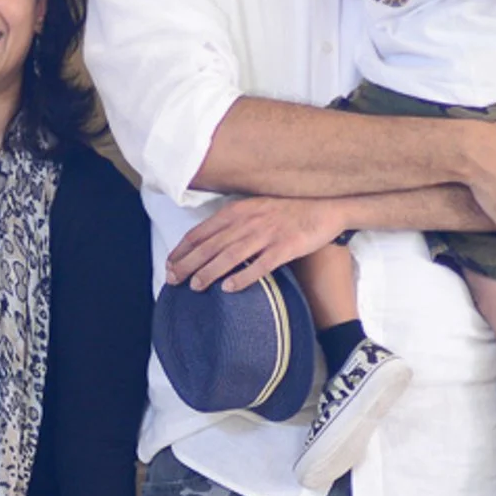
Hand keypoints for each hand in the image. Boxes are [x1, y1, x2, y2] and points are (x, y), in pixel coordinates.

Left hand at [165, 196, 345, 291]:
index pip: (202, 231)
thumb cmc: (288, 208)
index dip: (183, 248)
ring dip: (210, 271)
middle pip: (212, 245)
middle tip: (172, 279)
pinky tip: (229, 288)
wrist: (325, 206)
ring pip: (231, 255)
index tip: (169, 263)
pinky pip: (261, 265)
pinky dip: (243, 276)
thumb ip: (234, 220)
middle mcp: (249, 221)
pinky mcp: (286, 247)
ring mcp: (267, 234)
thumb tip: (209, 239)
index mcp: (238, 210)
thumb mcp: (255, 207)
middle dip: (188, 263)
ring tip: (195, 286)